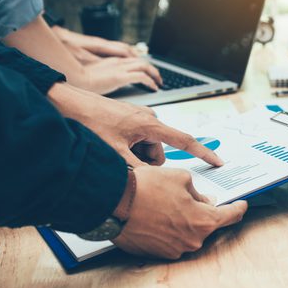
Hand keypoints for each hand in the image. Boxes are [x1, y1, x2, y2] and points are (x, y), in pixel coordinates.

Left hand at [47, 83, 222, 167]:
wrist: (69, 104)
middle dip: (145, 162)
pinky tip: (111, 146)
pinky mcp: (130, 120)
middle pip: (159, 152)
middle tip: (123, 162)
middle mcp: (149, 119)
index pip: (185, 141)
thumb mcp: (115, 154)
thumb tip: (151, 182)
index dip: (203, 154)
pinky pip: (137, 141)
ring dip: (134, 156)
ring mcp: (139, 118)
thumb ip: (138, 170)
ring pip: (147, 149)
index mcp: (150, 125)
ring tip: (113, 152)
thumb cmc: (90, 123)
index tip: (218, 162)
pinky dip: (128, 148)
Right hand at [50, 26, 162, 93]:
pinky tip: (154, 88)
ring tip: (159, 83)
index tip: (148, 73)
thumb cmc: (81, 80)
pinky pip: (142, 77)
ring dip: (155, 74)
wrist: (74, 79)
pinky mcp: (120, 76)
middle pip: (142, 61)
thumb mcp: (96, 77)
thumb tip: (111, 84)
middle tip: (158, 78)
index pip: (133, 60)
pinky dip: (150, 82)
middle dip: (153, 69)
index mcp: (112, 61)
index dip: (143, 66)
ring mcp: (120, 68)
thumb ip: (106, 77)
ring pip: (145, 66)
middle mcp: (118, 62)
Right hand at [112, 166, 247, 258]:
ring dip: (184, 221)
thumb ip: (198, 192)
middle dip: (204, 212)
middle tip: (194, 198)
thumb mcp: (181, 178)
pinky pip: (171, 240)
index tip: (242, 205)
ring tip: (167, 204)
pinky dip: (169, 229)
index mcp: (204, 221)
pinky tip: (157, 215)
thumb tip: (204, 201)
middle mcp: (193, 240)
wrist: (114, 203)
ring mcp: (175, 250)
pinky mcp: (158, 254)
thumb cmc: (147, 188)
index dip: (238, 208)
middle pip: (207, 225)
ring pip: (188, 233)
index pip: (230, 216)